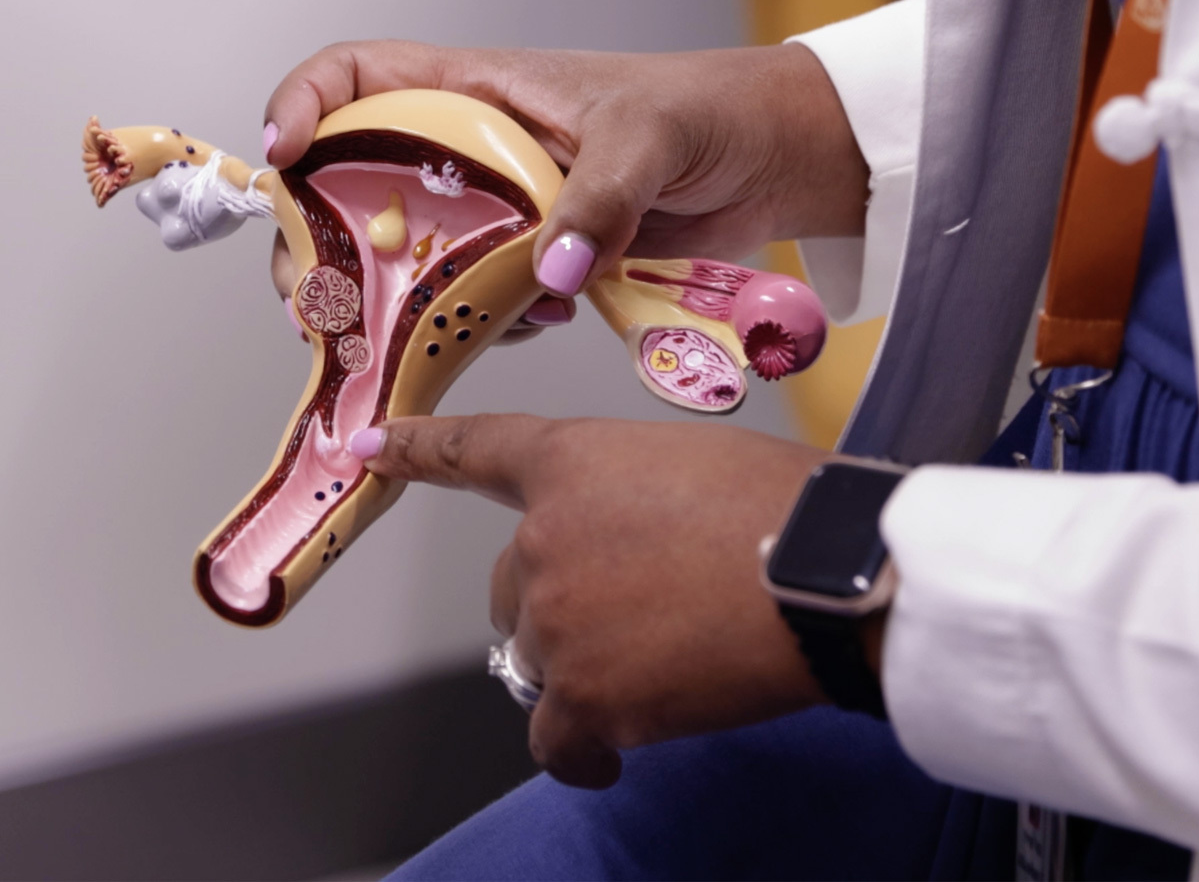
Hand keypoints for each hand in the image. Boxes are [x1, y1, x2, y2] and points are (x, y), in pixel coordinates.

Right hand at [263, 42, 866, 294]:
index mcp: (478, 90)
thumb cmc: (707, 111)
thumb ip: (597, 200)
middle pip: (355, 184)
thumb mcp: (646, 138)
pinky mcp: (533, 261)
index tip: (285, 160)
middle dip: (322, 240)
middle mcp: (472, 149)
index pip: (356, 76)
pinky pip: (474, 299)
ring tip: (398, 336)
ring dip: (396, 300)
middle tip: (315, 295)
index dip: (303, 106)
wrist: (769, 161)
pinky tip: (515, 327)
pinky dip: (474, 324)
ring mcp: (500, 210)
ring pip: (411, 255)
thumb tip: (549, 271)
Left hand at [352, 413, 836, 787]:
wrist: (823, 571)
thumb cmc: (789, 505)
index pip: (476, 451)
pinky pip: (554, 737)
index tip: (375, 449)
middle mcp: (542, 537)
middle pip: (509, 585)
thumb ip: (638, 498)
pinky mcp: (583, 696)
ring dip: (583, 663)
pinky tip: (612, 749)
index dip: (421, 451)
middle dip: (557, 600)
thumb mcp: (699, 465)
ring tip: (664, 661)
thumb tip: (645, 553)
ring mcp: (555, 619)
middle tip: (633, 609)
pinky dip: (580, 747)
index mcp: (572, 462)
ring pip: (538, 657)